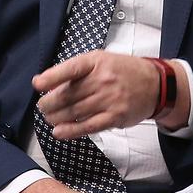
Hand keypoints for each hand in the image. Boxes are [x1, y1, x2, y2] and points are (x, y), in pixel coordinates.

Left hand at [34, 51, 188, 136]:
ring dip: (57, 117)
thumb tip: (49, 82)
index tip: (37, 84)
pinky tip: (59, 132)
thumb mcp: (100, 60)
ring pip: (75, 111)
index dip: (52, 77)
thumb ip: (76, 70)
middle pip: (69, 94)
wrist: (155, 84)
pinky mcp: (115, 117)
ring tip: (49, 118)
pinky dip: (71, 131)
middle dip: (50, 103)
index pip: (71, 69)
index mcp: (96, 62)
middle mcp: (103, 80)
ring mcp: (110, 99)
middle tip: (43, 106)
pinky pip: (88, 126)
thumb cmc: (122, 71)